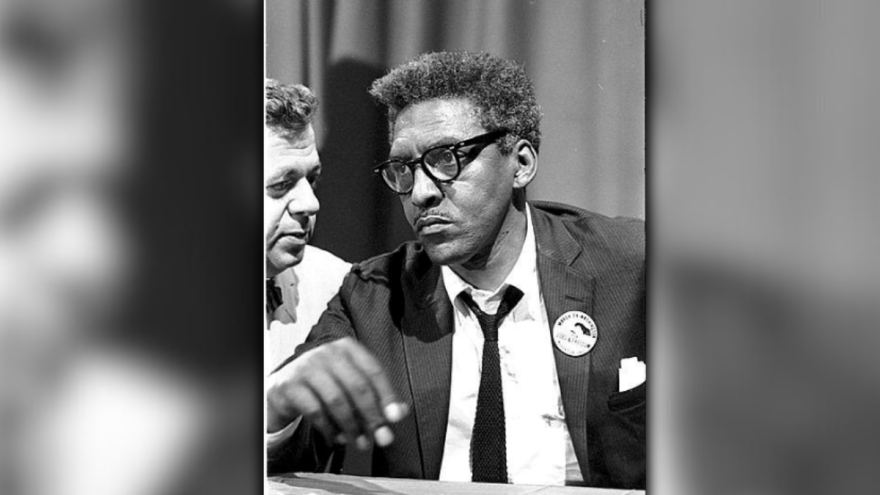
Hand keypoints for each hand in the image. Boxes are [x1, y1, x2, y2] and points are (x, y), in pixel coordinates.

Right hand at [266, 337, 407, 448]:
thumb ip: (376, 396)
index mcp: (347, 347)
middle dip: (371, 415)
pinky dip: (330, 429)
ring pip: (337, 400)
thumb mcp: (350, 385)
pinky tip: (337, 439)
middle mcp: (327, 352)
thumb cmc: (325, 386)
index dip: (387, 395)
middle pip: (357, 386)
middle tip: (381, 438)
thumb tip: (401, 413)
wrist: (284, 388)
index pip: (373, 370)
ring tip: (360, 443)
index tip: (395, 418)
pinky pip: (315, 411)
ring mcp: (306, 366)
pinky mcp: (290, 385)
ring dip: (352, 426)